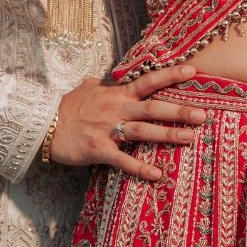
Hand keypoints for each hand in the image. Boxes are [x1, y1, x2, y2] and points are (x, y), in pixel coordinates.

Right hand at [49, 67, 208, 183]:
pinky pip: (123, 160)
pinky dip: (140, 168)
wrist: (43, 125)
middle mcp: (116, 109)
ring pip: (143, 131)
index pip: (147, 81)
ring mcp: (108, 129)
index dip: (170, 76)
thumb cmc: (66, 107)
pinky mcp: (99, 149)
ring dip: (167, 135)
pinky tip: (158, 175)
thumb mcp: (86, 89)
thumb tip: (110, 79)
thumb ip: (104, 85)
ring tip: (190, 139)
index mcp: (116, 94)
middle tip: (203, 114)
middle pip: (152, 108)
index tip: (193, 71)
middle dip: (178, 111)